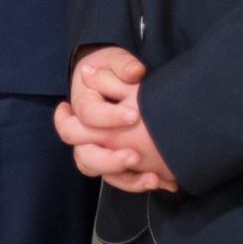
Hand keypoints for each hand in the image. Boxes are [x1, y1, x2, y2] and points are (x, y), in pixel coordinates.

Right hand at [55, 55, 177, 193]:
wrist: (107, 78)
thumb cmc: (109, 69)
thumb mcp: (115, 60)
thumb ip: (124, 65)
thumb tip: (135, 72)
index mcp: (81, 104)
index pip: (88, 116)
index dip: (109, 118)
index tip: (134, 115)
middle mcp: (82, 131)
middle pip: (84, 154)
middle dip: (110, 159)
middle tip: (135, 156)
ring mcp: (93, 148)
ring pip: (99, 172)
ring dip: (124, 178)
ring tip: (152, 178)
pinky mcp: (109, 159)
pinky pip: (116, 178)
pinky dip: (137, 183)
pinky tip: (161, 181)